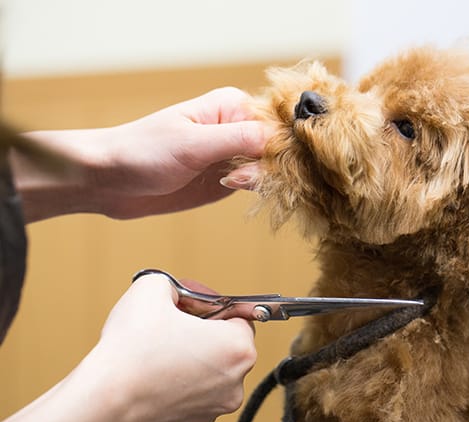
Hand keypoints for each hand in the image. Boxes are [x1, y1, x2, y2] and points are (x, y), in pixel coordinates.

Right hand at [0, 274, 255, 421]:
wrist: (104, 400)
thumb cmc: (132, 347)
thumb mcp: (152, 287)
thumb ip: (174, 284)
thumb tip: (175, 294)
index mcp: (239, 347)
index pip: (238, 314)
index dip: (210, 303)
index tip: (188, 300)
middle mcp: (236, 380)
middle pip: (227, 342)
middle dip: (202, 327)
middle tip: (172, 319)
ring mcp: (217, 405)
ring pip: (211, 368)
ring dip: (192, 354)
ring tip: (160, 345)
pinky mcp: (195, 421)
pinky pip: (195, 390)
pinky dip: (181, 379)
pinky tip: (156, 370)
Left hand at [10, 87, 270, 221]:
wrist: (110, 180)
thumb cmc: (141, 152)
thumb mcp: (192, 144)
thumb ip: (238, 140)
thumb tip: (279, 139)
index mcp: (232, 106)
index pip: (277, 123)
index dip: (280, 144)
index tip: (266, 163)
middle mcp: (237, 128)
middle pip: (278, 148)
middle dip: (268, 166)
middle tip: (237, 176)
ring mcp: (233, 155)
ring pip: (270, 169)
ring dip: (260, 180)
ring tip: (228, 181)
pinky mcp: (227, 179)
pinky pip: (256, 184)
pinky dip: (253, 190)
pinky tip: (232, 187)